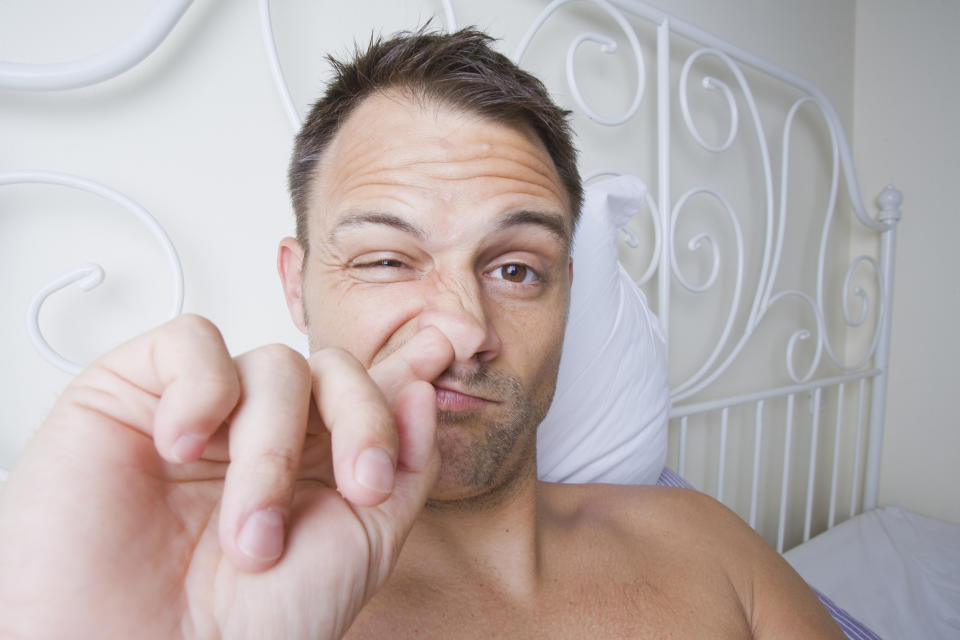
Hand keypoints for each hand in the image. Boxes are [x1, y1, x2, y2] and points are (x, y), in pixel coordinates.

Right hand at [0, 314, 453, 638]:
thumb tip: (417, 383)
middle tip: (360, 490)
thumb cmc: (248, 628)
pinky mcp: (132, 395)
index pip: (362, 395)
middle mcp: (260, 434)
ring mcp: (199, 413)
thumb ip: (400, 463)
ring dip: (273, 451)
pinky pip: (190, 343)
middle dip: (362, 423)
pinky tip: (181, 448)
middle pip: (334, 370)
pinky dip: (203, 390)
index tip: (445, 343)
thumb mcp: (359, 546)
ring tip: (252, 536)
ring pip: (273, 365)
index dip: (403, 365)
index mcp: (314, 466)